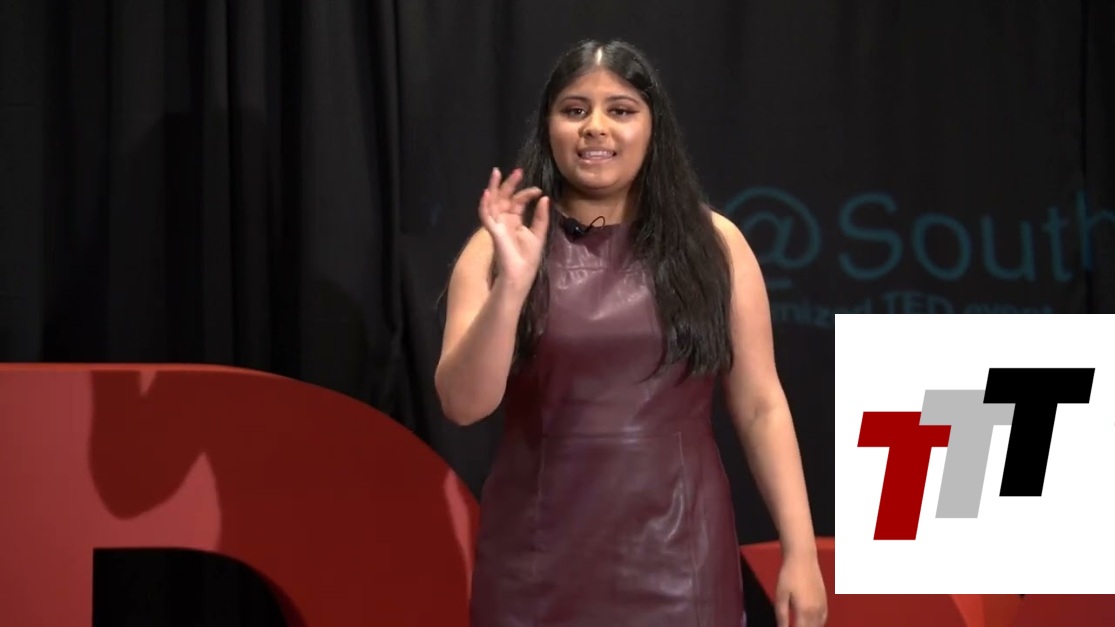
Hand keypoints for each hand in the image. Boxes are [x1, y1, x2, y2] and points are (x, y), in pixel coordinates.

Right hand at [478, 167, 549, 294]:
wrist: (520, 274)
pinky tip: (486, 193)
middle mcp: (504, 221)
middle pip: (503, 198)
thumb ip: (541, 216)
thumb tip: (545, 198)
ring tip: (495, 172)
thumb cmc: (528, 258)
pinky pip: (486, 216)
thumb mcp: (538, 233)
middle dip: (509, 184)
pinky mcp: (493, 231)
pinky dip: (485, 205)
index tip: (538, 191)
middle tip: (518, 171)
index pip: (518, 202)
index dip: (527, 194)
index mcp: (514, 221)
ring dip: (493, 187)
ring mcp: (497, 225)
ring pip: (492, 202)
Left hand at [774, 553, 827, 626]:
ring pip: (818, 626)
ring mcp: (822, 606)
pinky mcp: (825, 601)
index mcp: (804, 611)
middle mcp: (816, 611)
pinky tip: (811, 624)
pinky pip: (823, 619)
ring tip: (800, 625)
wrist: (803, 558)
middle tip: (793, 626)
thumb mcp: (780, 595)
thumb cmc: (789, 575)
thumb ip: (782, 615)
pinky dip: (818, 624)